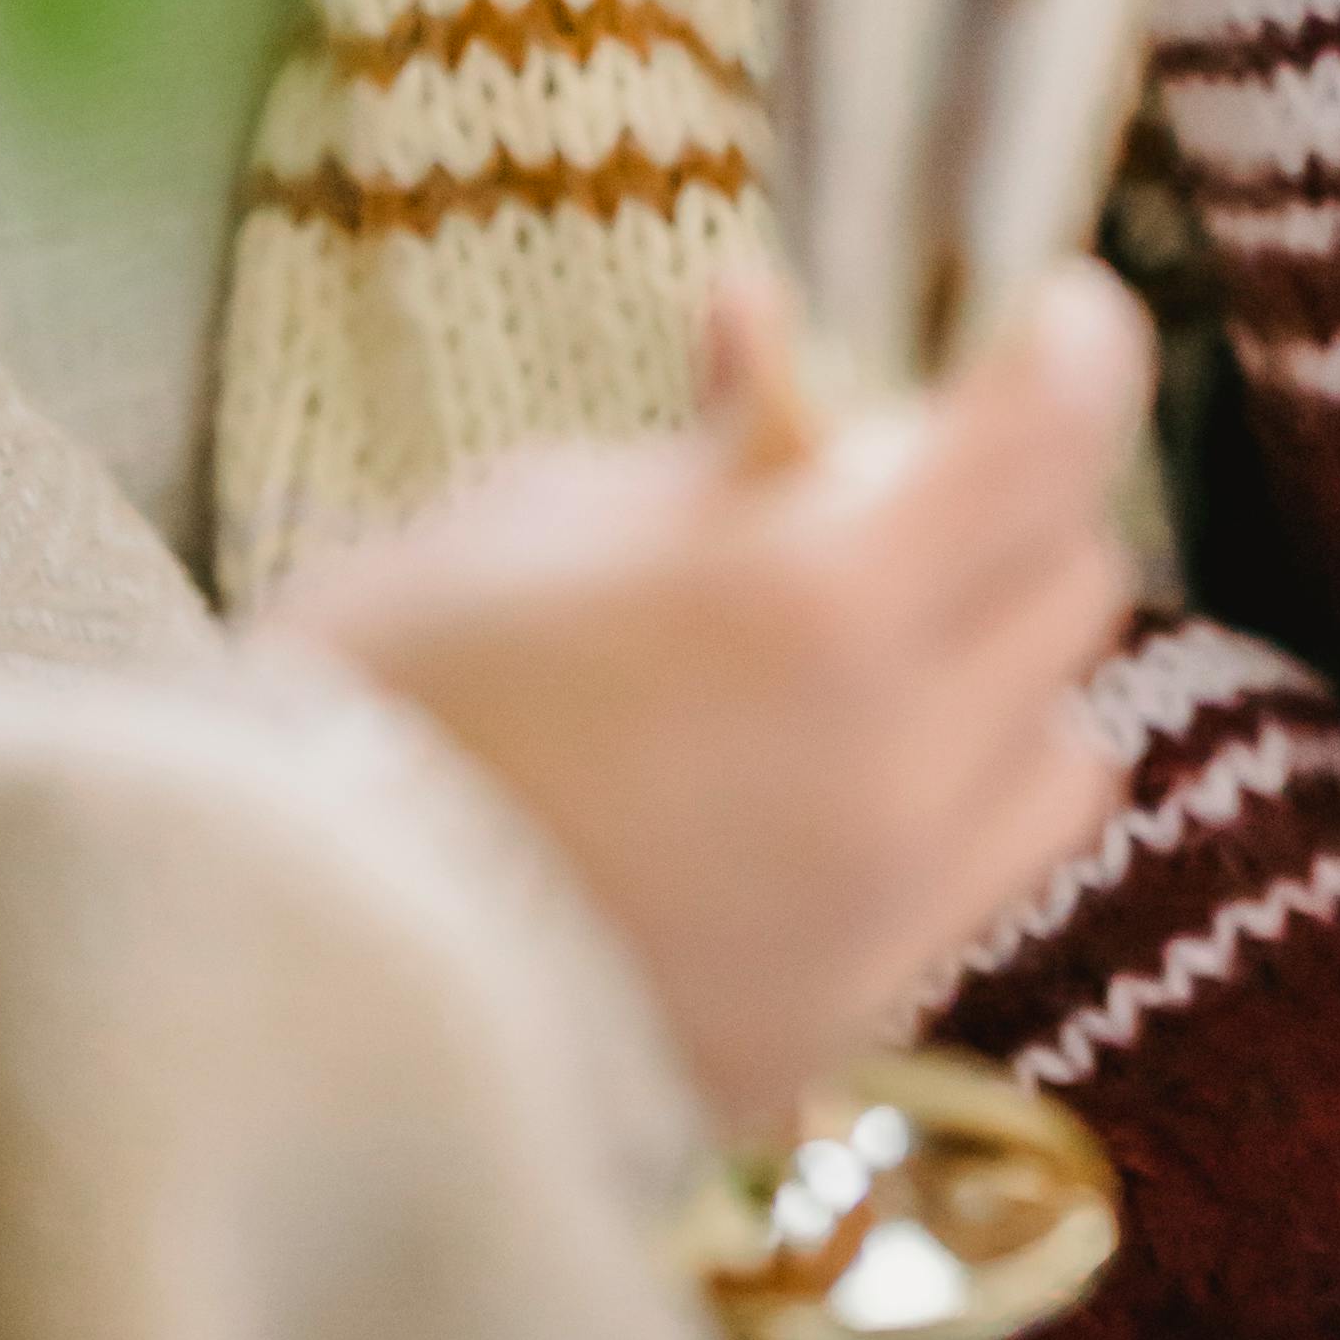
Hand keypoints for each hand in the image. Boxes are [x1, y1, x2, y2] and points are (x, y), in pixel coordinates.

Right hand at [268, 261, 1149, 1134]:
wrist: (263, 980)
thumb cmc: (379, 704)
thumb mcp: (534, 518)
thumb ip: (704, 446)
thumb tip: (771, 327)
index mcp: (821, 600)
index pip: (1051, 437)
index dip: (1075, 353)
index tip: (1053, 312)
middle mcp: (897, 763)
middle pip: (1075, 586)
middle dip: (1006, 512)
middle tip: (877, 492)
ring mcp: (888, 914)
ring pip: (1065, 748)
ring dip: (996, 675)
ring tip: (849, 660)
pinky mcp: (848, 1028)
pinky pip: (982, 883)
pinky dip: (945, 809)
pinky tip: (806, 790)